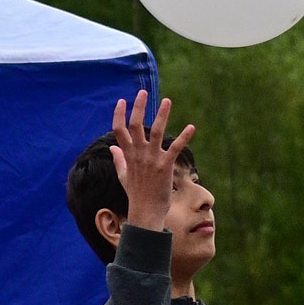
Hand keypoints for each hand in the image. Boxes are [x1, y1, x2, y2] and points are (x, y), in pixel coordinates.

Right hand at [110, 90, 195, 232]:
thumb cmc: (135, 194)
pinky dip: (184, 137)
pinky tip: (191, 127)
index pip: (119, 130)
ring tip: (167, 101)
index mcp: (128, 155)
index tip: (122, 100)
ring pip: (156, 131)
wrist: (146, 211)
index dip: (119, 114)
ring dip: (162, 115)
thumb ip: (118, 159)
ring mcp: (152, 159)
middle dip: (138, 107)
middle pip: (135, 125)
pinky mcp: (165, 166)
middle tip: (142, 92)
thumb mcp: (123, 175)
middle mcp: (138, 154)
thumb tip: (112, 147)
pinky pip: (176, 148)